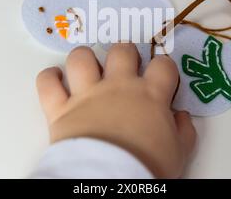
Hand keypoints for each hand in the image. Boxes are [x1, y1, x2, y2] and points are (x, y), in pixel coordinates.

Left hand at [36, 43, 195, 177]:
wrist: (109, 180)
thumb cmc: (146, 166)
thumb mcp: (178, 153)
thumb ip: (184, 131)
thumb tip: (181, 116)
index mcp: (149, 95)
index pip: (162, 65)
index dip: (164, 66)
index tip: (161, 76)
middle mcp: (118, 86)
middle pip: (122, 51)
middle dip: (125, 53)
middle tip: (126, 67)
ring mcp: (86, 94)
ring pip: (81, 58)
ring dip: (84, 59)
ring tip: (88, 69)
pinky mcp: (60, 108)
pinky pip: (47, 83)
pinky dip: (49, 77)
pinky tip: (55, 78)